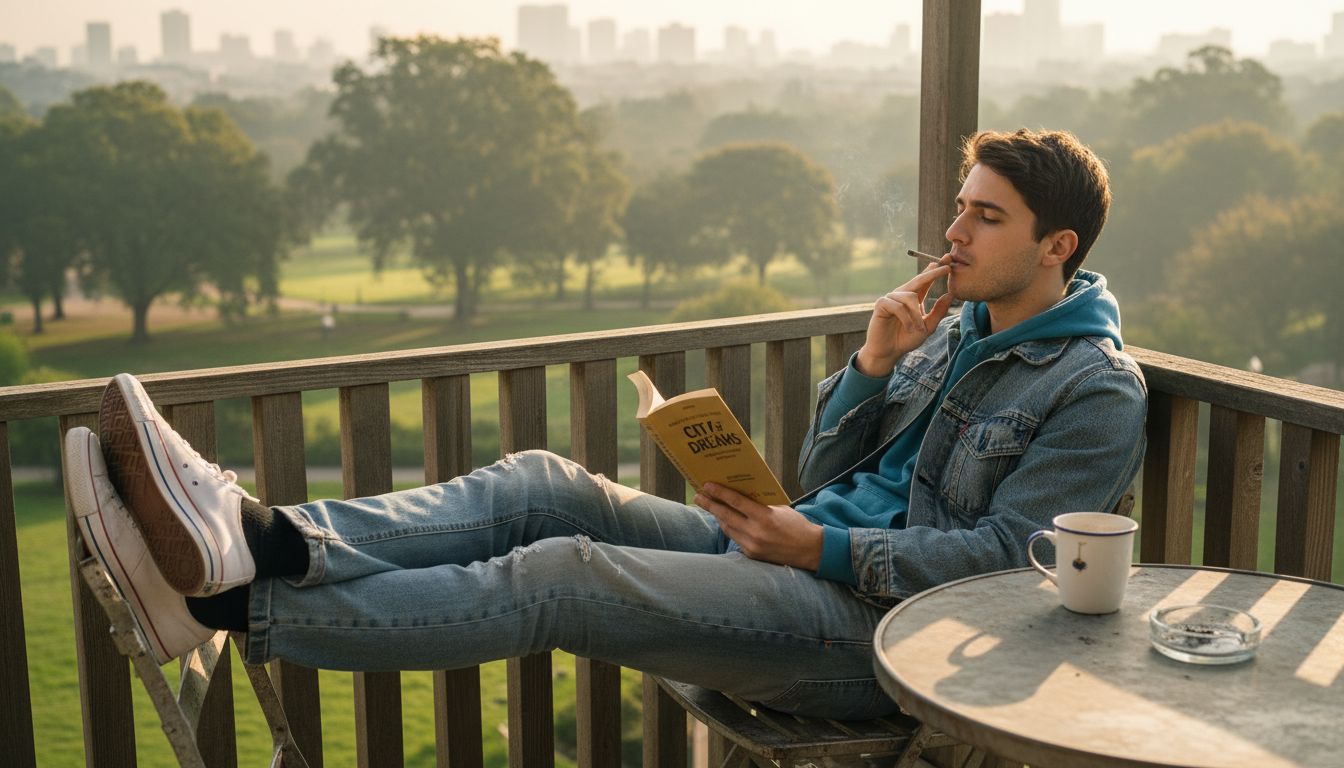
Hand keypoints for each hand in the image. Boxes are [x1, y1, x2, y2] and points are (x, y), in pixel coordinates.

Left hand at [694, 483, 823, 570]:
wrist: (810, 550)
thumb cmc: (796, 525)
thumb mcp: (780, 508)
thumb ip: (760, 503)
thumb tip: (740, 494)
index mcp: (764, 517)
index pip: (736, 502)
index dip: (719, 493)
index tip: (707, 485)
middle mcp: (756, 533)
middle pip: (726, 516)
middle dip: (710, 505)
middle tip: (698, 496)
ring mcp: (752, 546)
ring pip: (728, 528)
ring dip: (717, 516)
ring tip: (709, 506)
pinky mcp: (752, 555)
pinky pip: (735, 538)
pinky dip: (729, 528)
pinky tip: (724, 520)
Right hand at [856, 258, 952, 376]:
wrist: (889, 352)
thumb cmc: (906, 339)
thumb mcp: (928, 326)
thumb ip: (938, 311)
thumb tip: (950, 294)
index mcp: (913, 298)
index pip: (925, 280)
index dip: (935, 270)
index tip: (947, 259)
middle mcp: (902, 295)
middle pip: (919, 280)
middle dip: (932, 273)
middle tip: (946, 267)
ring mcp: (891, 298)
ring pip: (910, 297)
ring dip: (916, 315)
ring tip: (918, 329)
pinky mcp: (881, 304)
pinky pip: (898, 306)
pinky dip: (906, 318)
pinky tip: (908, 327)